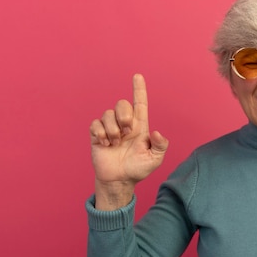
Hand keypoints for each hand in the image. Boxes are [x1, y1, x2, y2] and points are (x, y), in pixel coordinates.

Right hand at [89, 74, 168, 206]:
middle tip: (127, 133)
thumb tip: (157, 132)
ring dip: (112, 130)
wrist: (119, 180)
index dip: (139, 90)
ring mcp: (110, 128)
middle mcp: (124, 124)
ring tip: (115, 144)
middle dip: (124, 116)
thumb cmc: (138, 169)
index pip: (140, 104)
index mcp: (140, 127)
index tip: (138, 76)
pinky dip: (100, 133)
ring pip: (107, 114)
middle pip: (121, 104)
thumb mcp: (155, 159)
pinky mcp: (97, 134)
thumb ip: (161, 145)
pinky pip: (95, 123)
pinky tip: (105, 144)